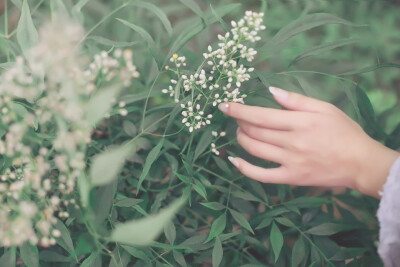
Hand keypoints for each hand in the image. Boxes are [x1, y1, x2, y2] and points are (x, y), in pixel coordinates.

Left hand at [219, 87, 399, 198]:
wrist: (360, 163)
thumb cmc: (345, 132)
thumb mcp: (325, 108)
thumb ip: (296, 100)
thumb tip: (271, 91)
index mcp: (300, 122)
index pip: (260, 115)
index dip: (238, 110)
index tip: (224, 104)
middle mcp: (292, 142)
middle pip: (254, 131)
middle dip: (240, 122)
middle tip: (238, 118)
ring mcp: (290, 162)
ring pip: (254, 150)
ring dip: (241, 139)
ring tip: (239, 132)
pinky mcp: (291, 178)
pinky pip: (262, 175)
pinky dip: (244, 168)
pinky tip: (233, 160)